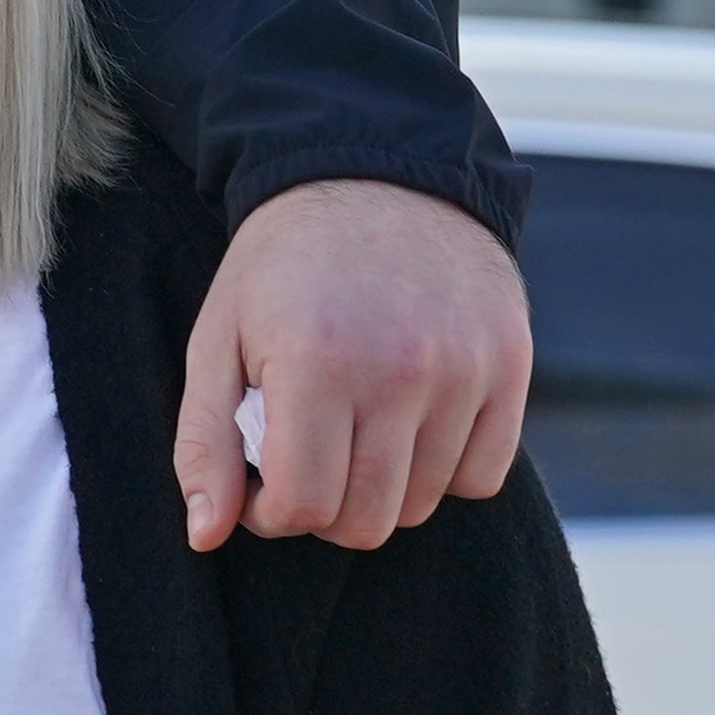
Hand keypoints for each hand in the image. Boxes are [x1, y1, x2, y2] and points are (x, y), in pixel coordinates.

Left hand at [176, 179, 533, 552]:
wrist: (376, 178)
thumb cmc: (283, 268)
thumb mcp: (218, 340)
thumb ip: (204, 444)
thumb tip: (206, 536)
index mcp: (316, 364)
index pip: (304, 507)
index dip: (272, 513)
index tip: (263, 481)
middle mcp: (400, 372)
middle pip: (367, 521)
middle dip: (324, 511)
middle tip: (307, 461)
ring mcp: (465, 371)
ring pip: (423, 505)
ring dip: (381, 489)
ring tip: (354, 432)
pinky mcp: (510, 366)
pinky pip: (483, 476)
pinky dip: (444, 471)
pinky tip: (409, 426)